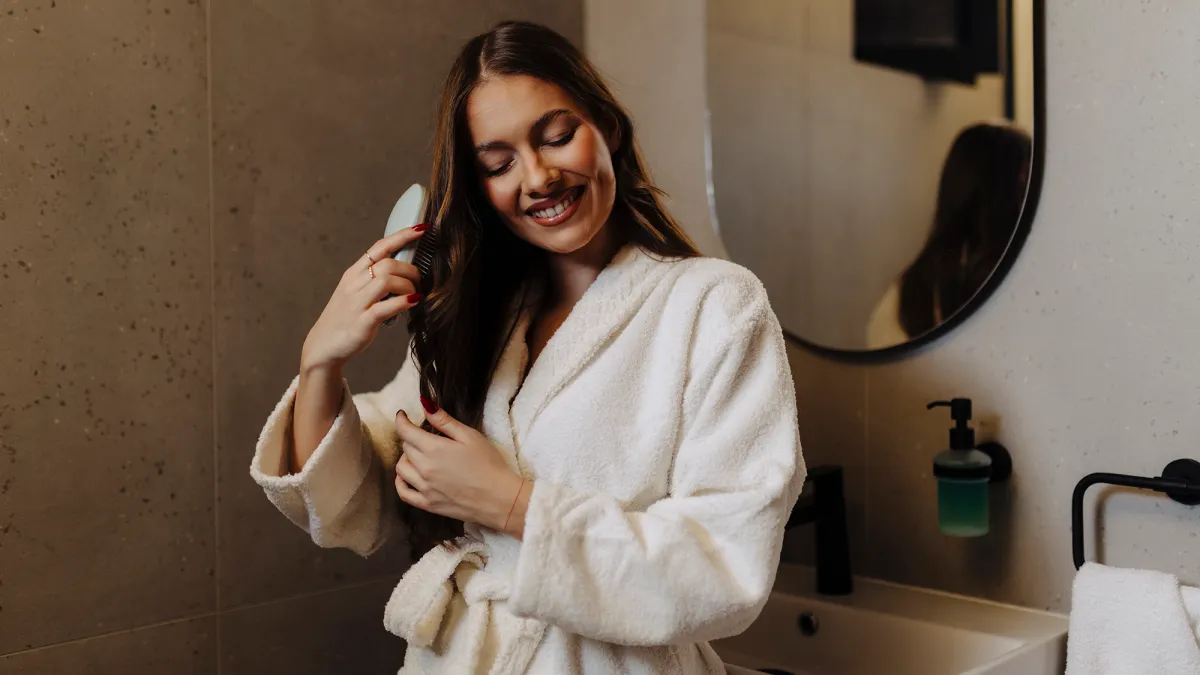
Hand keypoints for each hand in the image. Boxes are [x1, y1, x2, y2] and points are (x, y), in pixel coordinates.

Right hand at [300, 225, 426, 371]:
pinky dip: (404, 302)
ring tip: (414, 294)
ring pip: (387, 280)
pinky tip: (413, 302)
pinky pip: (385, 307)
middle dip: (410, 269)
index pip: (379, 247)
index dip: (402, 236)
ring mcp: (357, 304)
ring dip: (408, 286)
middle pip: (387, 263)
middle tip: (418, 281)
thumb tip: (404, 270)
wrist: (323, 347)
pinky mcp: (362, 323)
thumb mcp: (356, 292)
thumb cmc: (345, 319)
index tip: (421, 228)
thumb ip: (375, 279)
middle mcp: (353, 285)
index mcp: (353, 274)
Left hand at [393, 400, 528, 535]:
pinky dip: (400, 482)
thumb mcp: (469, 436)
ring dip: (406, 457)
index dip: (401, 420)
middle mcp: (424, 468)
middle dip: (411, 438)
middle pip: (405, 448)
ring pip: (401, 468)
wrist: (499, 498)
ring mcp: (424, 488)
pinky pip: (403, 493)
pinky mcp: (428, 504)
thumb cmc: (489, 464)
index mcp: (434, 449)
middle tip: (425, 435)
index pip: (405, 431)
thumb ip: (444, 420)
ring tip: (419, 454)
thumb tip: (425, 404)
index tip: (403, 415)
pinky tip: (407, 476)